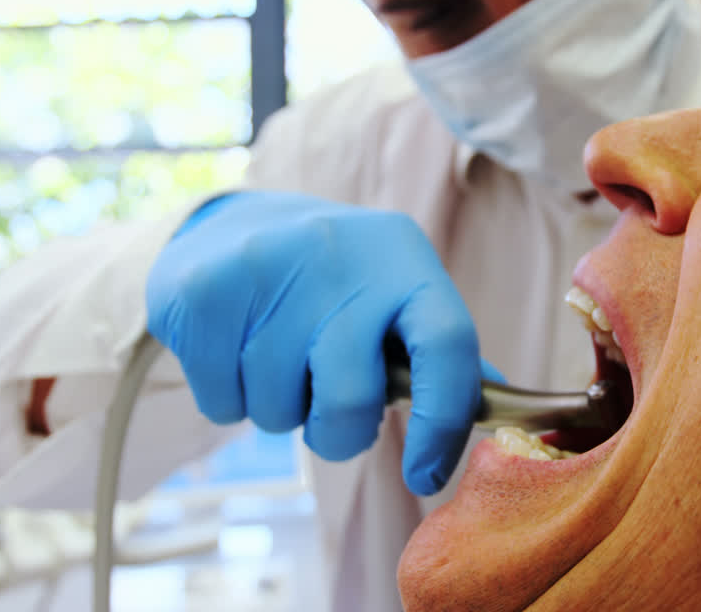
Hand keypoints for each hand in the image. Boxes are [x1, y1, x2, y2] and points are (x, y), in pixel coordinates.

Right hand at [146, 191, 500, 494]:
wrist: (224, 228)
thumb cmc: (330, 282)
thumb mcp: (393, 291)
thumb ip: (438, 346)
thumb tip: (495, 400)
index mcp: (405, 259)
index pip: (449, 344)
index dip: (445, 422)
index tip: (425, 473)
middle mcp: (344, 256)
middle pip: (353, 399)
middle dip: (338, 433)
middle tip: (326, 410)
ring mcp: (270, 268)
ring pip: (277, 410)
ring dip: (277, 410)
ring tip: (273, 357)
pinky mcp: (205, 293)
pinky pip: (223, 406)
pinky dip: (228, 400)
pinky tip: (232, 349)